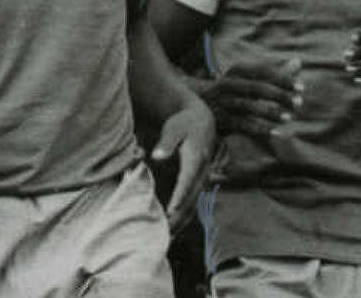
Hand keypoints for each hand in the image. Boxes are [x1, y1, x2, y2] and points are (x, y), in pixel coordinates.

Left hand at [151, 98, 215, 233]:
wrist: (201, 121)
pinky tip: (173, 231)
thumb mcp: (174, 128)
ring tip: (166, 239)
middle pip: (192, 198)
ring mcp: (202, 180)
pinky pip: (193, 204)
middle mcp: (203, 172)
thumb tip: (157, 156)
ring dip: (181, 222)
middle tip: (164, 233)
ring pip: (193, 205)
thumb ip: (166, 143)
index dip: (180, 196)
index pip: (188, 180)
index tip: (171, 210)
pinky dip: (184, 218)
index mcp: (196, 158)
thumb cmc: (183, 124)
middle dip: (179, 216)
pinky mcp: (199, 184)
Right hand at [202, 57, 303, 142]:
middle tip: (298, 102)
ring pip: (248, 106)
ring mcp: (223, 102)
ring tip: (289, 117)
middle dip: (278, 94)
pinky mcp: (221, 120)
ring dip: (269, 111)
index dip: (282, 79)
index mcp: (236, 71)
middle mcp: (227, 84)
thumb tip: (298, 62)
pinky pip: (242, 125)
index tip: (301, 87)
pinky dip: (260, 128)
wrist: (197, 103)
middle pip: (255, 87)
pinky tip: (276, 132)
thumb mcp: (249, 79)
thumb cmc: (233, 90)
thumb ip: (274, 73)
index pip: (262, 72)